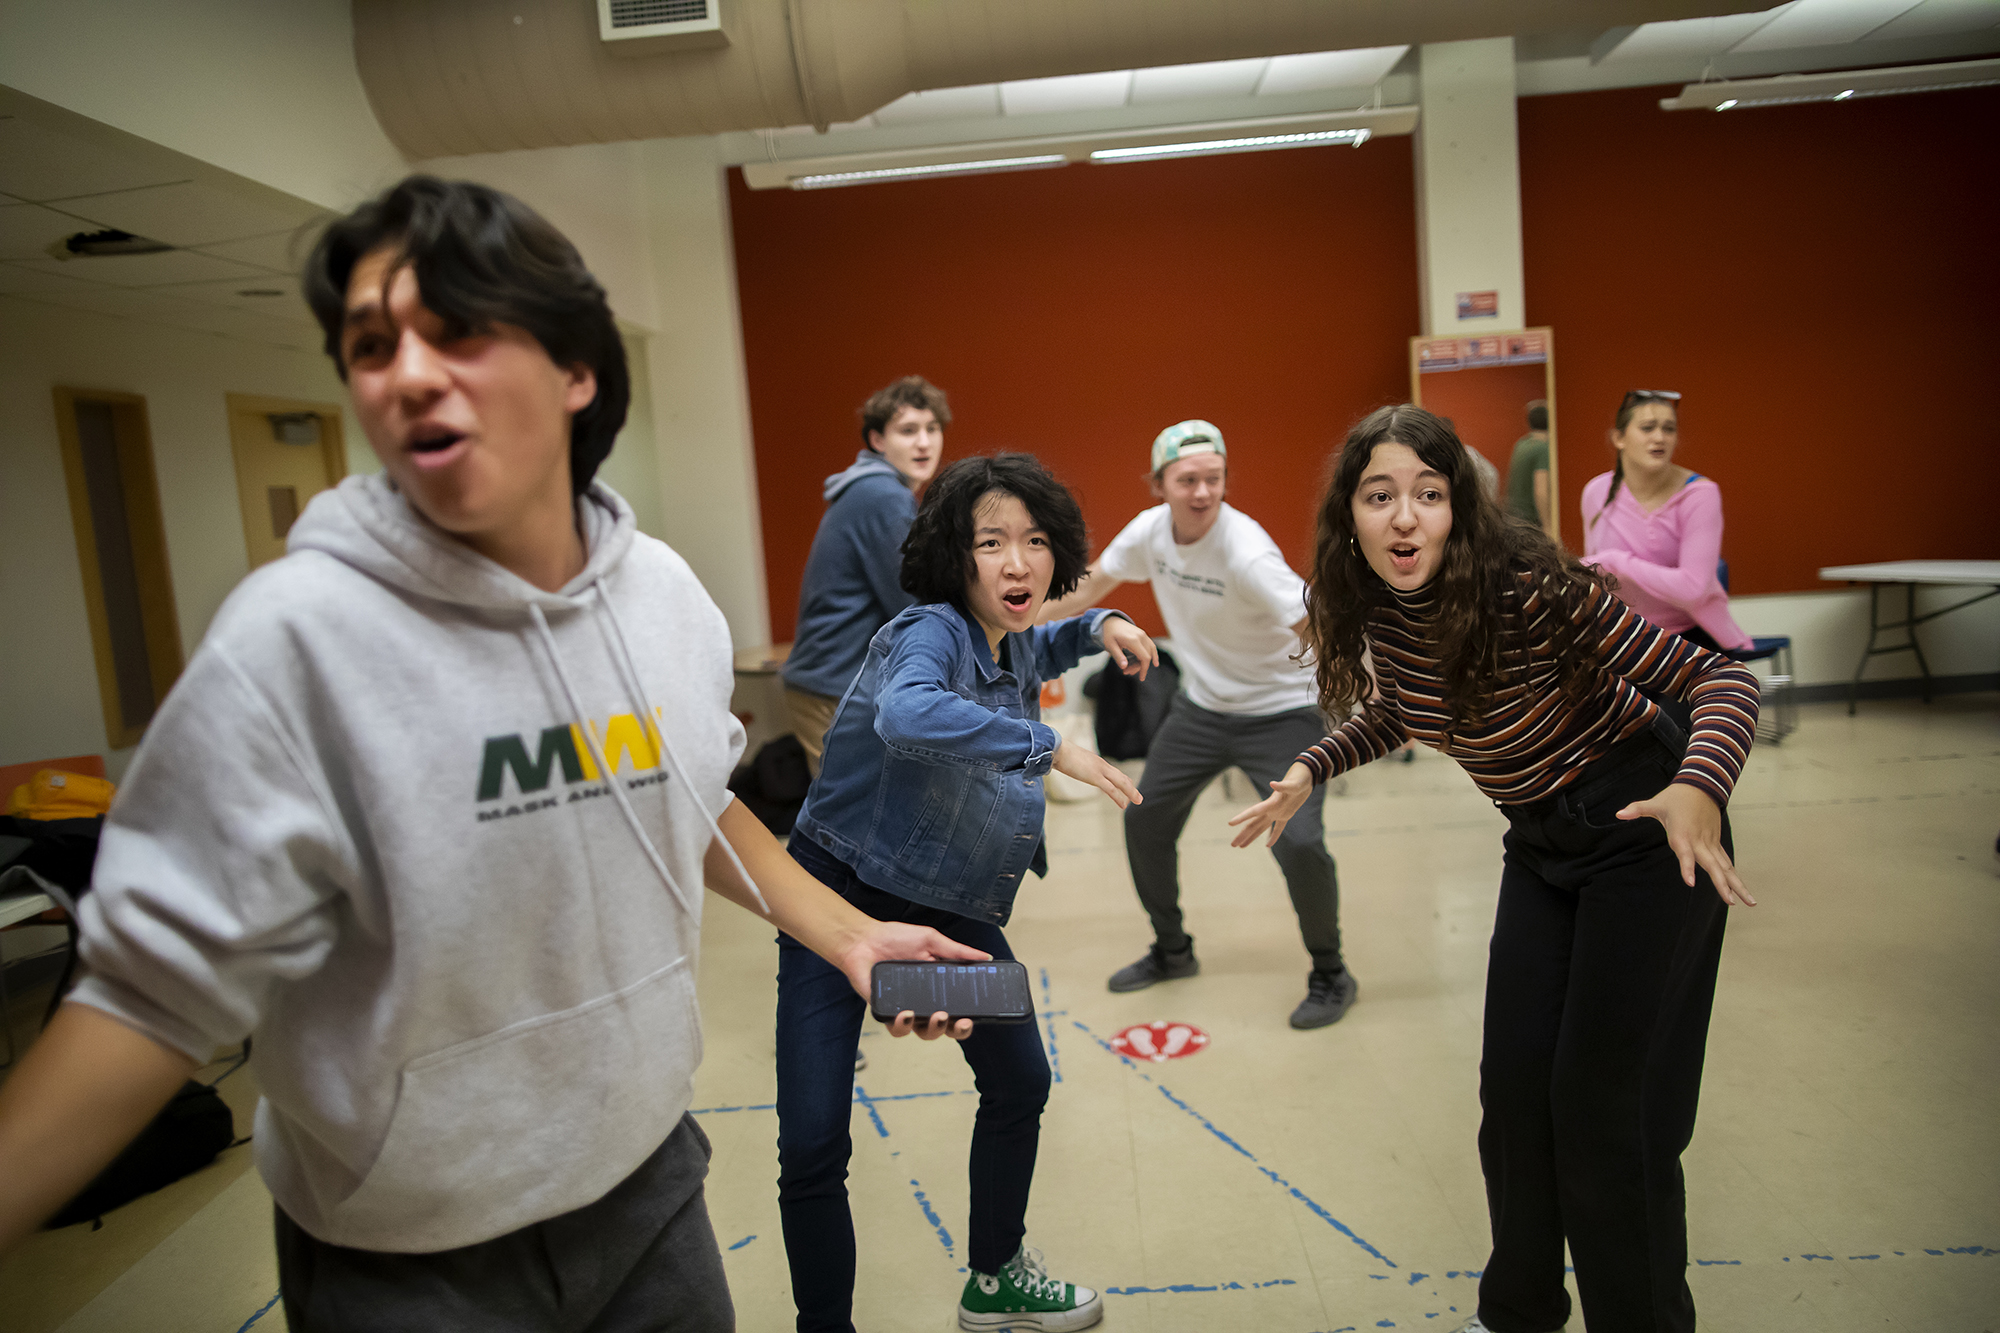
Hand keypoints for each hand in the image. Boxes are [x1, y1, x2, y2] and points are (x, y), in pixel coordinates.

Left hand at [832, 921, 986, 1040]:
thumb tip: (986, 957)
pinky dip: (904, 1025)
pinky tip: (906, 1014)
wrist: (864, 939)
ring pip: (925, 1033)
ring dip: (934, 1029)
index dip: (969, 1016)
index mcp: (938, 986)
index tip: (976, 1014)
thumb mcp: (931, 941)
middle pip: (947, 1027)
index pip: (959, 1007)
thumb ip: (957, 951)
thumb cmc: (896, 939)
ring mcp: (907, 1009)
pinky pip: (898, 1029)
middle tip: (961, 1021)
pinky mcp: (887, 1013)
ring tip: (938, 1016)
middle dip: (957, 1030)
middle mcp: (925, 1002)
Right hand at [1053, 738, 1143, 809]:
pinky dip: (1119, 797)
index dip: (1123, 779)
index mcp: (1096, 761)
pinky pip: (1111, 789)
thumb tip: (1068, 765)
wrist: (1057, 749)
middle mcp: (1101, 765)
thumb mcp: (1071, 759)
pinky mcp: (1095, 777)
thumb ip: (1075, 764)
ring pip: (1120, 782)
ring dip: (1131, 792)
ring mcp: (1099, 770)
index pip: (1114, 772)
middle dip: (1131, 787)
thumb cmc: (1059, 753)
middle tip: (1138, 797)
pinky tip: (1124, 804)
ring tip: (1138, 800)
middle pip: (1121, 777)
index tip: (1130, 785)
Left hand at [1101, 618, 1157, 679]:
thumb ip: (1118, 656)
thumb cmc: (1108, 634)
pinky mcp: (1142, 634)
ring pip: (1150, 651)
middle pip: (1147, 656)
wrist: (1109, 621)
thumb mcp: (1110, 645)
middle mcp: (1141, 636)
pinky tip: (1155, 663)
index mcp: (1133, 640)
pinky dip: (1153, 654)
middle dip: (1139, 667)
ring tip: (1132, 669)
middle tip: (1126, 672)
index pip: (1144, 658)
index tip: (1141, 678)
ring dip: (1144, 662)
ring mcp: (1143, 634)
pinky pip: (1151, 646)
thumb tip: (1124, 667)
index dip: (1144, 669)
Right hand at [1226, 762, 1313, 847]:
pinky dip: (1273, 836)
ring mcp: (1277, 812)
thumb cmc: (1299, 779)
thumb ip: (1283, 786)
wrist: (1305, 776)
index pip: (1253, 812)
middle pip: (1253, 824)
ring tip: (1241, 846)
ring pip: (1261, 827)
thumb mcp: (1294, 784)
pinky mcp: (1286, 814)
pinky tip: (1268, 845)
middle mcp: (1271, 809)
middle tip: (1232, 845)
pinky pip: (1278, 828)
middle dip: (1243, 834)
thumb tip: (1272, 784)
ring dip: (1252, 837)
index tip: (1230, 823)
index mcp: (1271, 802)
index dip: (1242, 817)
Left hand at [1616, 783, 1754, 906]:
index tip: (1691, 882)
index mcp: (1682, 834)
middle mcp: (1699, 841)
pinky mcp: (1715, 842)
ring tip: (1750, 902)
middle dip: (1722, 884)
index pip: (1685, 853)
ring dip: (1737, 884)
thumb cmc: (1675, 797)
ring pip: (1725, 867)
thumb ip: (1637, 809)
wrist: (1701, 785)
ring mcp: (1710, 842)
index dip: (1687, 867)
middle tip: (1731, 902)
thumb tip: (1618, 814)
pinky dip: (1733, 876)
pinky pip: (1726, 862)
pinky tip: (1741, 890)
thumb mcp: (1655, 803)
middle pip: (1712, 865)